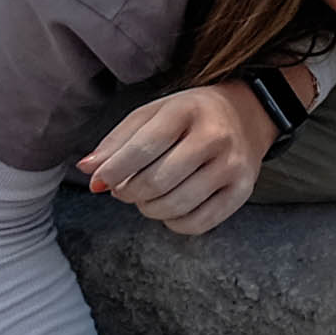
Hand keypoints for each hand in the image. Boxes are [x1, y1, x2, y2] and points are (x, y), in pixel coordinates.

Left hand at [78, 80, 274, 236]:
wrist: (247, 115)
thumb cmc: (190, 116)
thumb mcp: (153, 114)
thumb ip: (118, 141)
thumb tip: (88, 170)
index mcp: (187, 110)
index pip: (143, 148)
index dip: (114, 171)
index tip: (100, 182)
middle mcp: (215, 137)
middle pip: (156, 182)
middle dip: (129, 192)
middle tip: (123, 190)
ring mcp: (232, 166)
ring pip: (175, 206)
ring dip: (148, 209)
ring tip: (146, 198)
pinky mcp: (243, 191)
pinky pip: (198, 223)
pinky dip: (174, 223)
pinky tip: (171, 208)